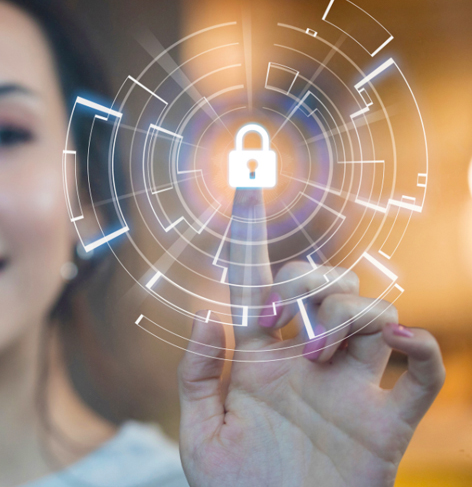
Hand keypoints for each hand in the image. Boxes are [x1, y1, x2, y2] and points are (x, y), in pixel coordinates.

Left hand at [177, 188, 444, 486]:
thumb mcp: (201, 435)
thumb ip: (199, 374)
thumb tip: (209, 314)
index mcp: (259, 361)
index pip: (255, 284)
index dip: (249, 236)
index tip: (246, 187)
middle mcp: (307, 363)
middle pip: (325, 285)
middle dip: (309, 284)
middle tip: (288, 325)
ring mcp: (351, 389)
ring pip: (375, 314)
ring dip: (352, 315)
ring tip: (321, 356)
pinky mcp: (386, 423)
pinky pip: (422, 370)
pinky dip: (418, 348)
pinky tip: (394, 344)